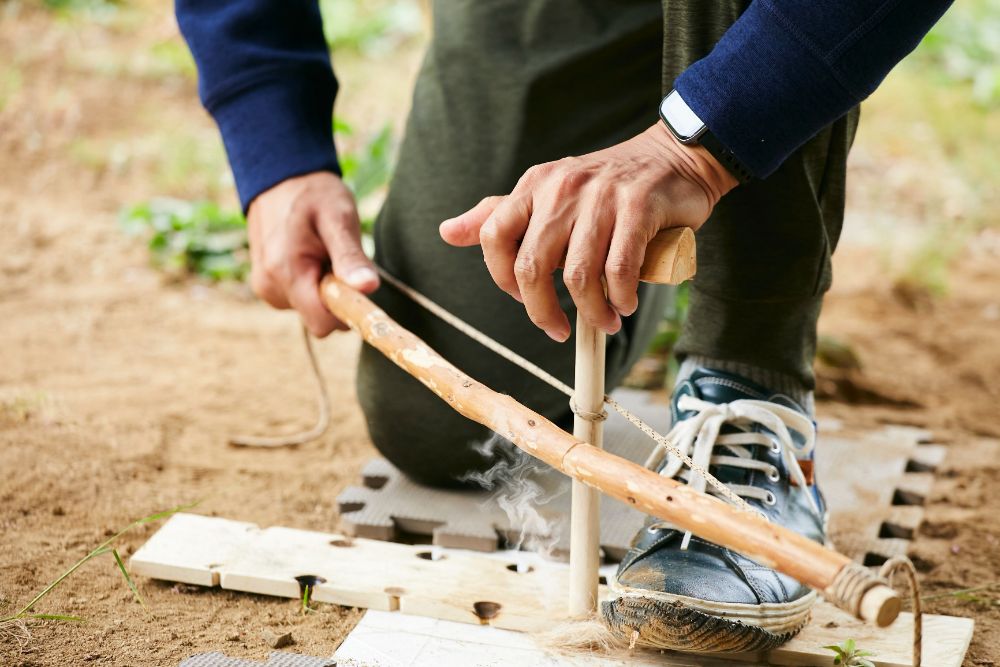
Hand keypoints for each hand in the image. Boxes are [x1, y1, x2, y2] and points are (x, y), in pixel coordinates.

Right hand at [247, 171, 378, 336]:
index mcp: (286, 271)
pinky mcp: (266, 286)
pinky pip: (299, 300)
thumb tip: (369, 288)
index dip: (346, 311)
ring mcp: (265, 288)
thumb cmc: (314, 194)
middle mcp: (270, 286)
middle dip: (336, 296)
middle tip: (337, 258)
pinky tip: (309, 257)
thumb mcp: (338, 217)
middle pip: (318, 319)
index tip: (358, 287)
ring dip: (323, 289)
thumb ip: (350, 256)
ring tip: (321, 252)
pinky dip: (310, 284)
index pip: (322, 323)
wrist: (280, 178)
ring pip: (310, 310)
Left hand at [439, 124, 736, 340]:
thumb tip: (447, 232)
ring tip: (605, 321)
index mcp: (534, 185)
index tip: (523, 299)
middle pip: (532, 266)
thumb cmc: (605, 187)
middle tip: (559, 331)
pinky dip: (621, 297)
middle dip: (542, 311)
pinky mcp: (638, 207)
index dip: (501, 277)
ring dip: (591, 312)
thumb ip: (499, 215)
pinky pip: (620, 268)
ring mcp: (601, 197)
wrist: (672, 159)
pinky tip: (624, 305)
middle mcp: (562, 188)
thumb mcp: (547, 194)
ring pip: (578, 275)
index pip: (493, 236)